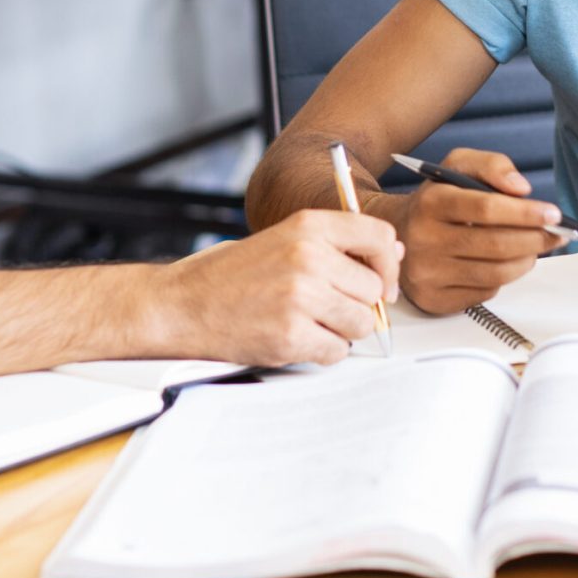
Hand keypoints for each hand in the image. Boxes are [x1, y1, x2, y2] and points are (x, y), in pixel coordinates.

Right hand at [147, 210, 400, 365]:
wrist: (182, 304)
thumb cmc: (231, 274)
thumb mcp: (285, 240)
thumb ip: (338, 244)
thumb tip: (395, 253)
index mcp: (309, 226)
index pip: (380, 238)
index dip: (388, 265)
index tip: (382, 281)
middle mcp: (309, 257)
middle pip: (374, 290)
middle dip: (357, 304)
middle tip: (324, 307)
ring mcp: (301, 297)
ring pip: (361, 324)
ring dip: (342, 330)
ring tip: (308, 322)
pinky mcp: (291, 335)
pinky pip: (338, 352)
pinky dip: (323, 352)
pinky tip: (296, 338)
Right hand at [396, 148, 561, 314]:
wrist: (396, 233)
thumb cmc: (437, 199)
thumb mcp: (459, 167)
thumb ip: (493, 165)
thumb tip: (522, 189)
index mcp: (431, 202)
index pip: (486, 209)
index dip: (526, 213)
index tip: (554, 214)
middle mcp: (424, 239)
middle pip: (496, 245)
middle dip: (535, 239)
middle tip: (556, 234)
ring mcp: (428, 273)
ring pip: (496, 273)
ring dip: (526, 260)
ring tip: (534, 247)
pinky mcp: (434, 299)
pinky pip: (485, 292)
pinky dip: (503, 278)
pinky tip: (504, 263)